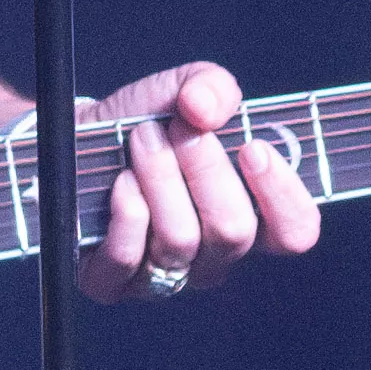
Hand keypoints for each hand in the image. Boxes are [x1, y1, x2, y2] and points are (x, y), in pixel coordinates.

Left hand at [74, 59, 319, 301]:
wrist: (75, 142)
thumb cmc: (142, 123)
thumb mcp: (182, 90)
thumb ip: (211, 87)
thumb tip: (205, 109)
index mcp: (248, 218)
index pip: (294, 233)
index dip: (283, 195)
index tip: (254, 147)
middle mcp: (211, 257)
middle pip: (233, 230)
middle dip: (204, 168)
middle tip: (175, 128)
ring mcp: (163, 276)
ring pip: (180, 239)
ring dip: (160, 177)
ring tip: (140, 139)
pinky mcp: (111, 282)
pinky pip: (129, 260)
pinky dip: (126, 212)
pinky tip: (120, 182)